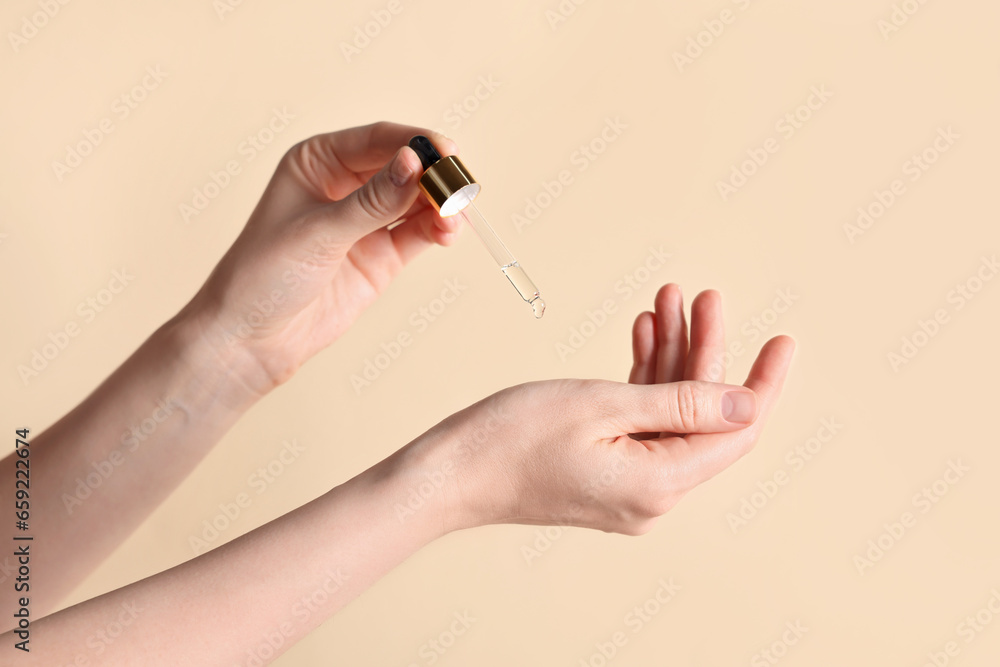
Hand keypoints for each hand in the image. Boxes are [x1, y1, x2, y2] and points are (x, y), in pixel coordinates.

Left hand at [181, 122, 461, 394]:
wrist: (251, 339)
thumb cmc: (263, 275)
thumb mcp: (318, 232)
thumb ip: (372, 201)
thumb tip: (414, 164)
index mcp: (318, 161)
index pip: (376, 139)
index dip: (414, 141)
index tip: (445, 152)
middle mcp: (345, 185)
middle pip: (404, 166)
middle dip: (434, 175)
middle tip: (459, 187)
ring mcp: (366, 221)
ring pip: (417, 200)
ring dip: (441, 204)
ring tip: (455, 216)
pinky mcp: (382, 255)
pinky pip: (419, 232)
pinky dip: (439, 229)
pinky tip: (449, 231)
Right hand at [411, 284, 793, 535]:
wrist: (451, 474)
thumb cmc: (513, 438)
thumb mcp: (603, 406)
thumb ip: (682, 405)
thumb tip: (747, 404)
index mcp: (660, 483)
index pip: (737, 431)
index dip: (762, 382)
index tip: (782, 340)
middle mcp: (653, 495)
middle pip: (702, 416)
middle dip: (705, 351)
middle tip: (705, 297)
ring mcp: (629, 487)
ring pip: (670, 414)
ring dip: (671, 357)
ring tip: (667, 301)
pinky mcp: (606, 473)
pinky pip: (640, 422)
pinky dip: (644, 379)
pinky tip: (641, 334)